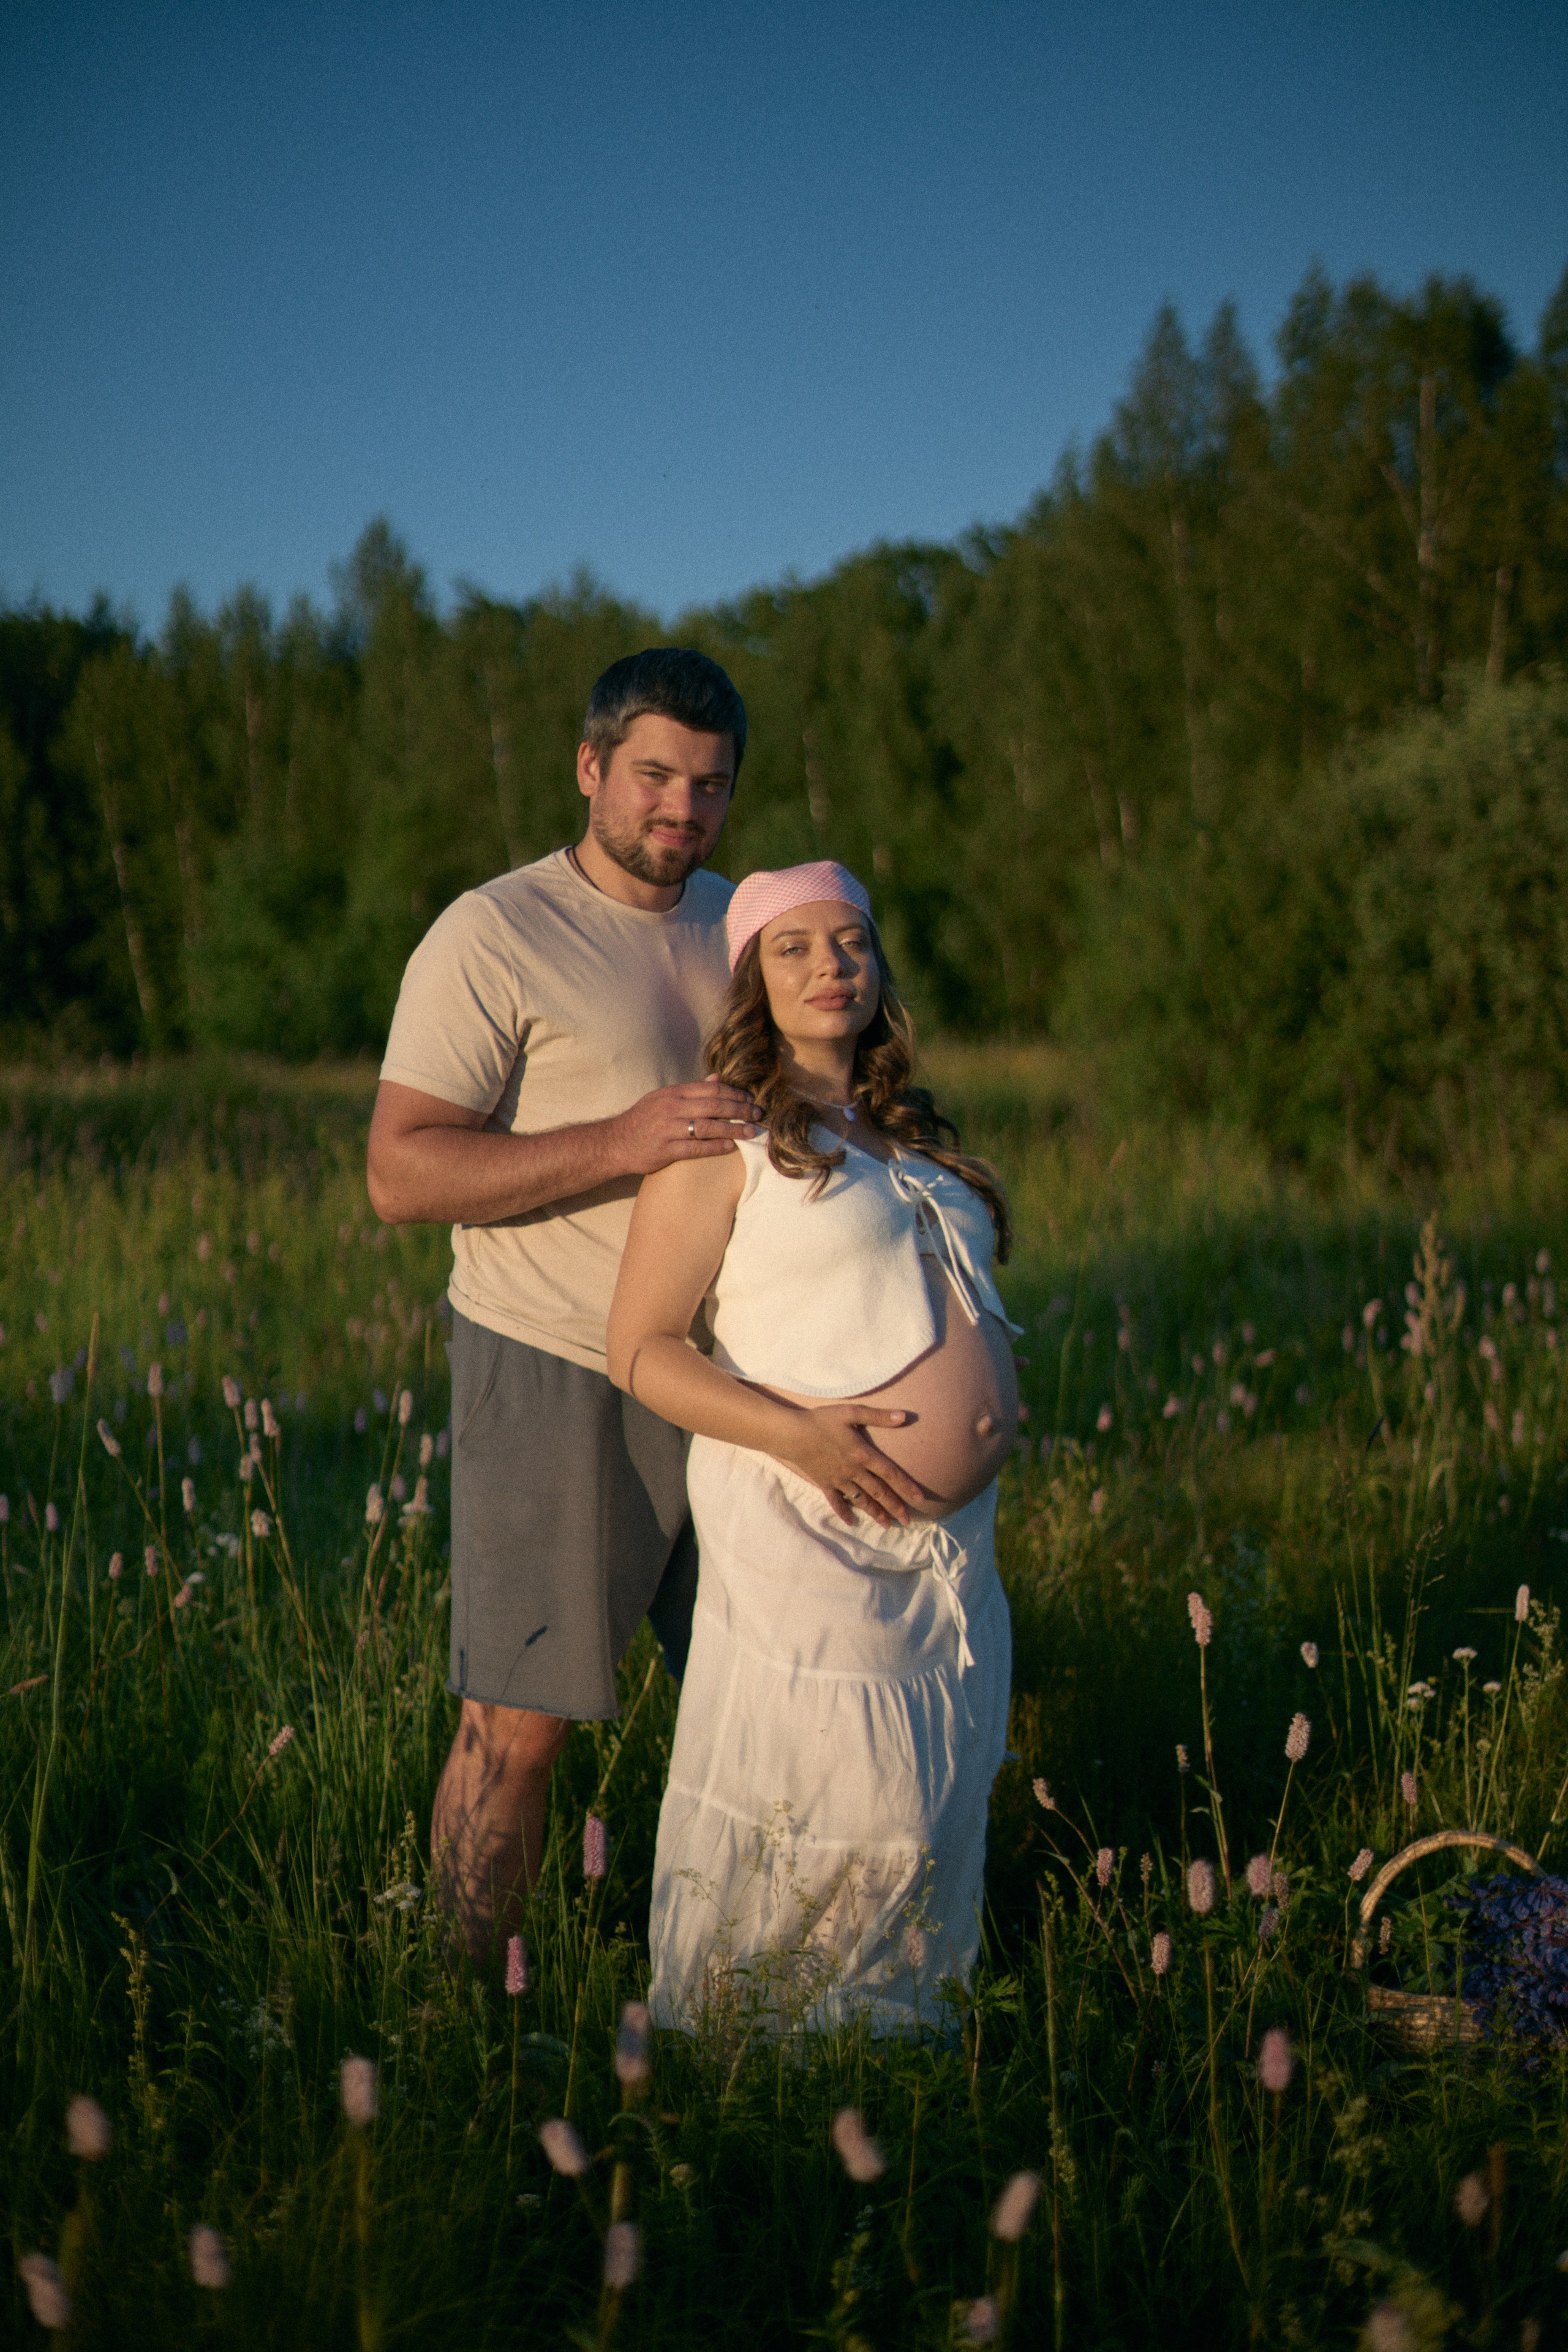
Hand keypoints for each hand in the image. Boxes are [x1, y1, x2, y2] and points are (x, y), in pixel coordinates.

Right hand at [608, 1074, 761, 1176]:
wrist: (614, 1143)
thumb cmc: (643, 1120)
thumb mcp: (663, 1098)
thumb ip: (691, 1090)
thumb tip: (717, 1078)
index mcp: (673, 1093)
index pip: (711, 1089)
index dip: (734, 1093)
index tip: (750, 1099)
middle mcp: (672, 1107)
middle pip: (714, 1106)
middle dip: (740, 1110)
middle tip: (758, 1114)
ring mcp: (668, 1129)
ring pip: (708, 1126)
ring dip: (734, 1129)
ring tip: (751, 1132)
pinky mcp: (666, 1150)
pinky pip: (696, 1147)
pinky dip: (716, 1147)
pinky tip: (731, 1147)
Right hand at [773, 1402, 930, 1528]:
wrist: (791, 1434)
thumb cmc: (821, 1420)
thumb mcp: (851, 1413)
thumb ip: (878, 1416)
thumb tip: (904, 1417)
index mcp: (863, 1454)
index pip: (890, 1473)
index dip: (906, 1486)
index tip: (920, 1499)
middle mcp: (853, 1471)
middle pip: (879, 1492)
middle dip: (895, 1507)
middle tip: (908, 1521)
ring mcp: (839, 1480)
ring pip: (861, 1500)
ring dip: (875, 1513)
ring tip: (887, 1525)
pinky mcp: (825, 1483)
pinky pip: (836, 1502)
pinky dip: (844, 1512)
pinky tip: (851, 1522)